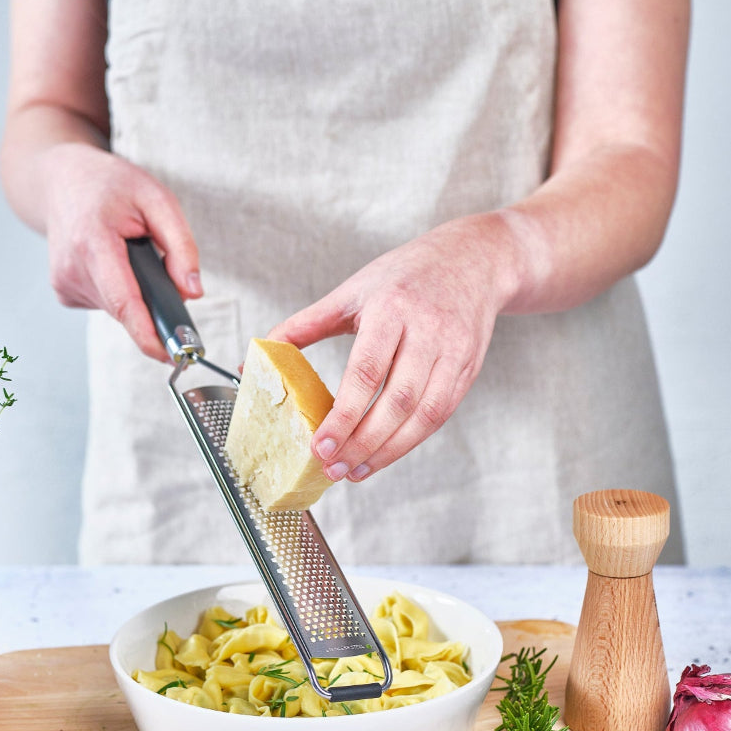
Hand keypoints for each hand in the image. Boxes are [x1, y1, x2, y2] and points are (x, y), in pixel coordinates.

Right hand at [43, 143, 201, 360]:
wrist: (61, 179)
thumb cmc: (111, 185)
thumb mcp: (157, 200)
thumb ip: (180, 246)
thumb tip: (192, 293)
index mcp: (93, 241)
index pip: (123, 301)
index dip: (148, 333)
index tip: (170, 355)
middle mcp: (72, 267)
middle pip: (125, 307)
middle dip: (152, 303)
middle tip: (163, 272)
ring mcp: (64, 282)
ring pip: (117, 308)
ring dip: (134, 291)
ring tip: (128, 252)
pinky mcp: (64, 291)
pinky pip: (105, 303)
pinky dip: (118, 289)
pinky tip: (111, 261)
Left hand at [267, 215, 519, 480]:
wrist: (473, 260)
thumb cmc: (405, 275)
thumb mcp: (352, 291)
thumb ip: (305, 325)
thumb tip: (257, 356)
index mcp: (391, 308)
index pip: (367, 371)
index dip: (345, 415)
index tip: (321, 446)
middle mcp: (427, 330)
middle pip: (397, 400)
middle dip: (363, 442)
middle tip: (334, 469)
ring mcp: (453, 351)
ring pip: (424, 414)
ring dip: (389, 451)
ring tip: (356, 471)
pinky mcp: (469, 368)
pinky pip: (441, 413)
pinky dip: (412, 440)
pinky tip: (386, 453)